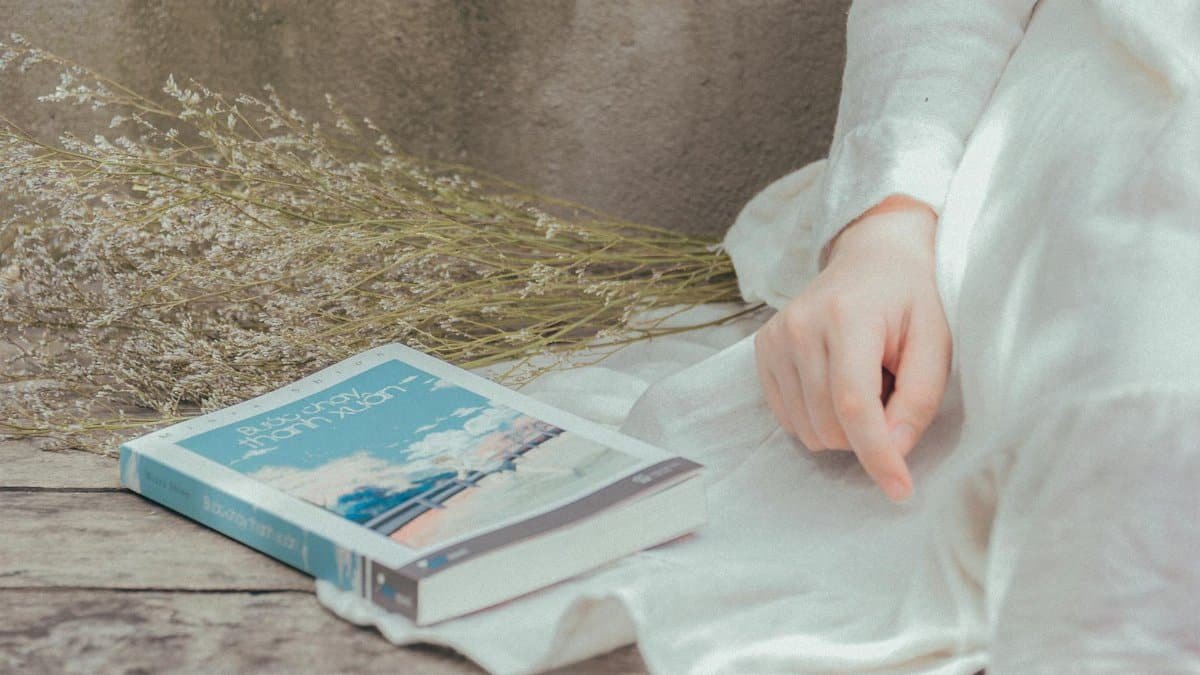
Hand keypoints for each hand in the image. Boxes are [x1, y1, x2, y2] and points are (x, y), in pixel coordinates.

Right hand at [753, 195, 951, 501]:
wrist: (873, 255)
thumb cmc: (911, 299)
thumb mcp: (936, 342)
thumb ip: (919, 399)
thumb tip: (894, 451)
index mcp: (846, 318)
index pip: (854, 405)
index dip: (877, 454)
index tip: (901, 491)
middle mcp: (799, 327)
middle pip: (829, 425)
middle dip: (866, 435)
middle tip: (890, 393)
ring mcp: (774, 339)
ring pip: (807, 430)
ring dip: (842, 427)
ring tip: (863, 383)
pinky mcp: (761, 351)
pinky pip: (788, 419)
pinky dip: (818, 418)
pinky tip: (836, 384)